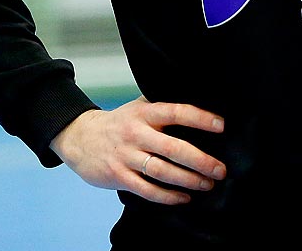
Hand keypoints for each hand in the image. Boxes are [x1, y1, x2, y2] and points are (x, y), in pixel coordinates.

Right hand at [49, 98, 225, 205]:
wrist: (80, 138)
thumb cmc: (119, 123)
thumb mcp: (138, 107)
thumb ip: (162, 106)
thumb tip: (198, 104)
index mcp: (144, 113)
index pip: (176, 112)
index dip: (199, 118)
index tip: (221, 126)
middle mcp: (136, 133)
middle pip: (172, 148)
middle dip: (200, 160)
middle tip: (220, 169)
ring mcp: (126, 156)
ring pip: (162, 171)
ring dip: (188, 180)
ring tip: (207, 184)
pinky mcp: (118, 176)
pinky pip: (147, 189)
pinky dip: (167, 196)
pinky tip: (183, 197)